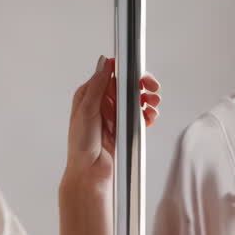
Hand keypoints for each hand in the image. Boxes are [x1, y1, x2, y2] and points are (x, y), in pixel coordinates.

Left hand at [62, 55, 161, 191]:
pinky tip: (150, 115)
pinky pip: (141, 115)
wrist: (89, 172)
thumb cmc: (81, 145)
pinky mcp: (125, 128)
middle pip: (127, 85)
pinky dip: (148, 113)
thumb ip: (97, 86)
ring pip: (137, 99)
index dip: (126, 70)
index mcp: (91, 95)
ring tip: (153, 102)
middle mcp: (104, 103)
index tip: (136, 71)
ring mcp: (116, 115)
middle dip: (142, 83)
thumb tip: (103, 63)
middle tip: (151, 86)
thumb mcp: (86, 110)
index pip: (111, 74)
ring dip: (148, 98)